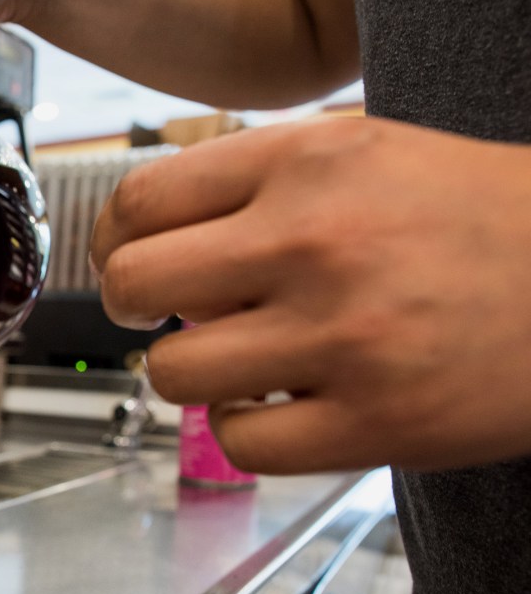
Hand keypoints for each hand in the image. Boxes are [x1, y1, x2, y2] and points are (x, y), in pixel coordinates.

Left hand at [89, 117, 530, 473]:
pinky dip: (244, 431)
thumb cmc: (481, 214)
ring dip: (191, 374)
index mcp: (308, 162)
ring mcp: (345, 335)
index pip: (138, 202)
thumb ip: (257, 180)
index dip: (112, 241)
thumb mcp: (366, 150)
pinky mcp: (379, 421)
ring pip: (175, 374)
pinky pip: (240, 443)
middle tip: (165, 315)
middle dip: (132, 308)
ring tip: (236, 361)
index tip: (126, 260)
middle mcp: (315, 242)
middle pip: (133, 286)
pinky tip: (279, 406)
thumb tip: (149, 230)